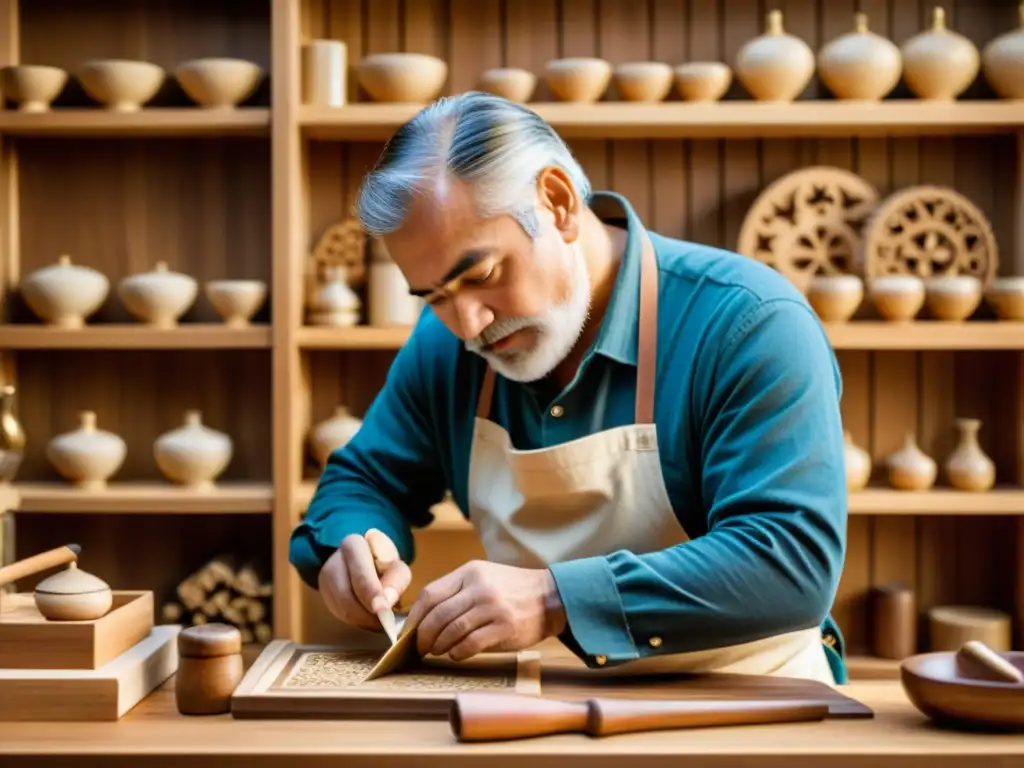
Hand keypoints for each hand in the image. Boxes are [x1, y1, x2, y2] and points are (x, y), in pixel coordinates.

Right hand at [317, 529, 411, 631]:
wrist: (365, 561)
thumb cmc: (384, 564)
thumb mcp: (397, 568)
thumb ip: (395, 582)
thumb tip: (387, 601)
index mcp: (354, 545)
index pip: (360, 571)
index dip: (371, 592)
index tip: (382, 610)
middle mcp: (334, 559)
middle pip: (345, 593)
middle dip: (365, 612)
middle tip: (383, 623)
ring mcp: (325, 576)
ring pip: (340, 607)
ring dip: (361, 619)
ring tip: (378, 622)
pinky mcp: (323, 592)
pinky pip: (337, 613)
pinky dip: (354, 621)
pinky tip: (367, 619)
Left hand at [404, 560, 566, 660]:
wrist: (551, 596)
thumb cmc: (511, 589)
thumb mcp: (484, 577)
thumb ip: (457, 591)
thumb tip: (424, 617)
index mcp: (470, 572)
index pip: (430, 594)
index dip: (414, 616)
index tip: (408, 632)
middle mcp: (480, 587)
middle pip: (438, 615)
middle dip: (423, 635)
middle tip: (420, 647)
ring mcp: (493, 607)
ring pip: (452, 630)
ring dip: (440, 645)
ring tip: (437, 651)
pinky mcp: (504, 627)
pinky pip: (471, 644)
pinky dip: (458, 653)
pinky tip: (456, 655)